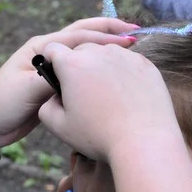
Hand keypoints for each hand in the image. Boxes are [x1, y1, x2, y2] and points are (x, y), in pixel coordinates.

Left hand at [0, 18, 137, 146]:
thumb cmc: (3, 103)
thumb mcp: (29, 89)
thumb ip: (54, 78)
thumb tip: (79, 72)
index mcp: (40, 47)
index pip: (79, 35)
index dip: (105, 36)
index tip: (130, 40)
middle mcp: (46, 52)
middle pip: (83, 34)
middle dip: (109, 31)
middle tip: (136, 31)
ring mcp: (50, 68)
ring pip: (83, 53)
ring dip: (104, 49)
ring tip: (130, 49)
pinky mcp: (52, 85)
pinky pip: (80, 73)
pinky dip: (96, 69)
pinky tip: (111, 73)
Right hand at [38, 42, 178, 162]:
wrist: (144, 142)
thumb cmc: (99, 136)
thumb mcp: (59, 127)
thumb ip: (46, 106)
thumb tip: (55, 96)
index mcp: (72, 64)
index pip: (53, 49)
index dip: (52, 63)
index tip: (59, 79)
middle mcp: (98, 52)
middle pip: (80, 50)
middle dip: (78, 66)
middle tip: (84, 94)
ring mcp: (124, 55)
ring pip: (105, 54)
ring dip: (101, 68)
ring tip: (107, 96)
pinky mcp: (145, 64)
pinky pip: (127, 62)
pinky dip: (123, 73)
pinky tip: (125, 96)